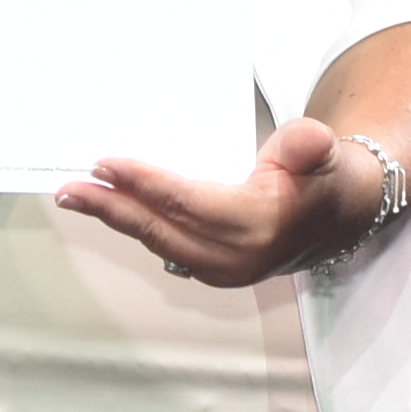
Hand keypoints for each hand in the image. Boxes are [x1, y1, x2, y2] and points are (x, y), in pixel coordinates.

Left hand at [58, 114, 381, 286]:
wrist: (341, 217)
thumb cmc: (325, 177)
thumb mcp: (325, 152)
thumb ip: (309, 146)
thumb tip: (308, 140)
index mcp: (258, 225)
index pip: (186, 201)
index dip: (143, 182)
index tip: (106, 163)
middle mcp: (236, 258)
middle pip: (160, 228)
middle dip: (111, 207)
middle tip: (69, 188)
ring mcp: (223, 271)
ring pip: (158, 241)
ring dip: (116, 218)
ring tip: (77, 197)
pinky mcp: (214, 271)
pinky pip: (165, 245)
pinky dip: (136, 226)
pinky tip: (112, 209)